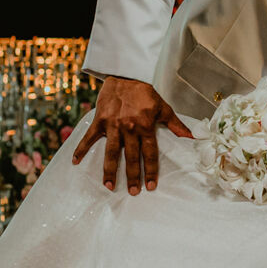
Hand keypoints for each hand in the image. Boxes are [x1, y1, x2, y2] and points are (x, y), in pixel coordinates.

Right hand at [70, 77, 192, 194]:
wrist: (124, 75)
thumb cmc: (144, 92)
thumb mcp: (162, 107)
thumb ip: (175, 124)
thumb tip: (191, 137)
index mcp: (145, 126)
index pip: (149, 153)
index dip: (151, 170)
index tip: (151, 185)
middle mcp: (129, 128)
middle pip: (131, 157)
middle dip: (132, 176)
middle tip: (133, 192)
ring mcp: (113, 125)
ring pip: (111, 152)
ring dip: (110, 170)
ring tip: (109, 186)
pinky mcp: (100, 120)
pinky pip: (89, 137)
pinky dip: (81, 149)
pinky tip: (76, 162)